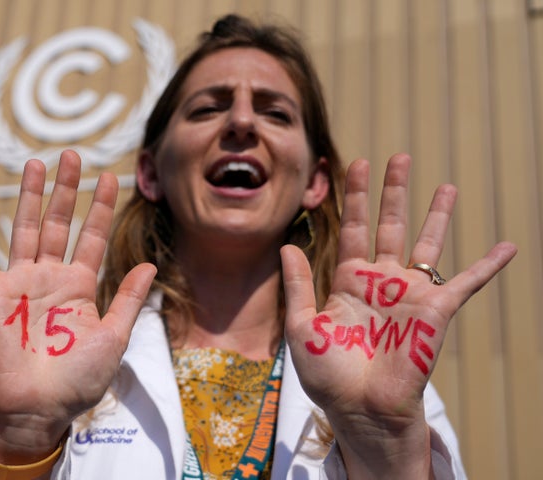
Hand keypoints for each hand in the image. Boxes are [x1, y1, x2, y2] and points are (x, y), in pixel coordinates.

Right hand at [0, 150, 155, 461]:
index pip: (92, 237)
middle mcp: (50, 277)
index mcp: (80, 286)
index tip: (110, 177)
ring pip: (24, 228)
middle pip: (58, 223)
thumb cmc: (80, 378)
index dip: (100, 207)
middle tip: (72, 155)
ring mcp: (20, 281)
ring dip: (29, 196)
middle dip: (65, 190)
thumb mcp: (114, 335)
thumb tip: (151, 264)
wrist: (40, 406)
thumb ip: (129, 298)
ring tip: (36, 162)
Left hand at [281, 154, 515, 476]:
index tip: (354, 166)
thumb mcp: (302, 327)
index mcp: (348, 282)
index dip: (353, 197)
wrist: (360, 409)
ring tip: (447, 184)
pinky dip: (488, 266)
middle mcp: (381, 281)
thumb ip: (299, 285)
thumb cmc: (328, 375)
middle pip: (389, 225)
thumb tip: (288, 245)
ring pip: (427, 244)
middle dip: (393, 192)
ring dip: (437, 215)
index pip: (352, 229)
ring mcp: (410, 293)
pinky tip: (507, 247)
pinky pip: (467, 282)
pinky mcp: (436, 310)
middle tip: (398, 158)